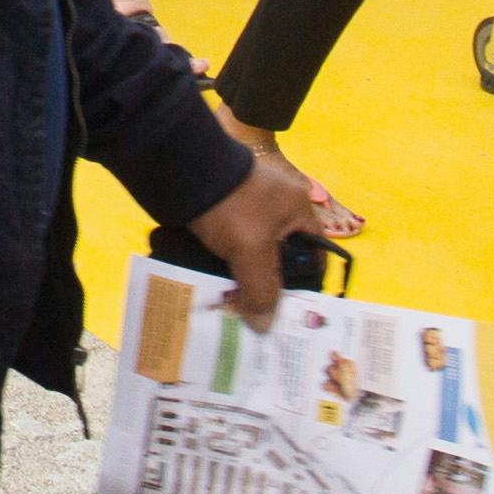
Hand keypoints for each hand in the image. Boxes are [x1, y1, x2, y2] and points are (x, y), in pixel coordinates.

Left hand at [187, 151, 332, 324]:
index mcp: (298, 211)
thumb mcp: (251, 249)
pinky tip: (215, 290)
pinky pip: (229, 251)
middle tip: (259, 319)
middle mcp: (277, 211)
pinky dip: (223, 269)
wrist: (179, 166)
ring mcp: (247, 212)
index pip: (314, 255)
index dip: (306, 285)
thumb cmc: (230, 203)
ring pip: (251, 258)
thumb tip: (264, 327)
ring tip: (234, 311)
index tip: (293, 315)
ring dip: (242, 281)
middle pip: (280, 261)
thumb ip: (262, 288)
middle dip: (268, 288)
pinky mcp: (222, 216)